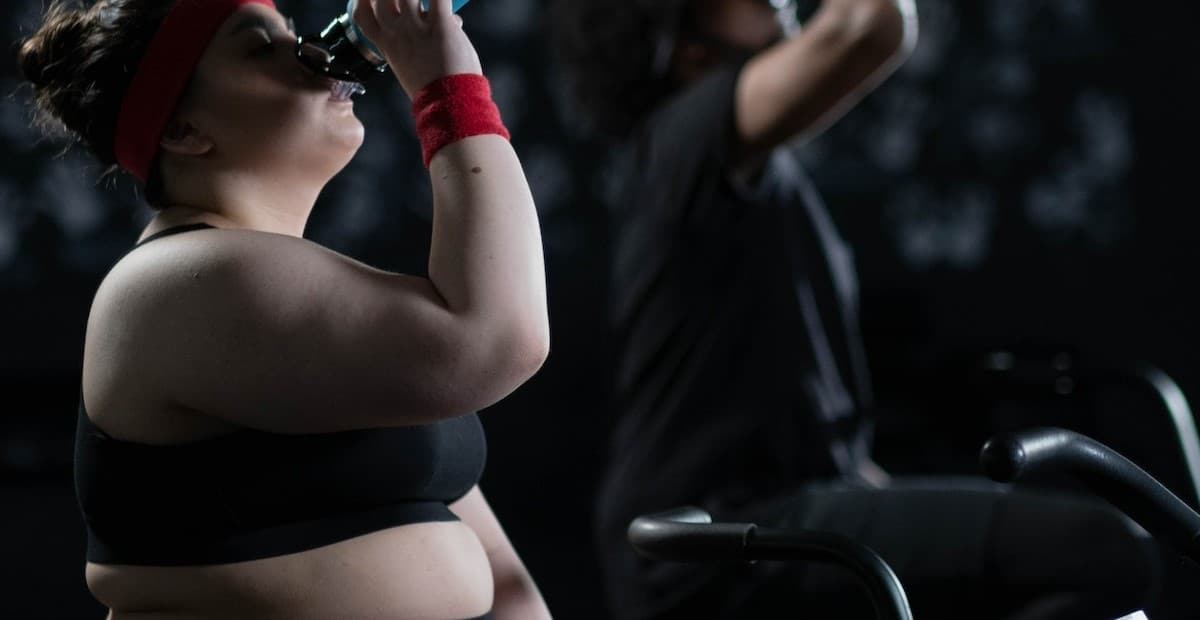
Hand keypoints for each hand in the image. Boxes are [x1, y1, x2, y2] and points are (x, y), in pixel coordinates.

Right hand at [353, 0, 482, 97]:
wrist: (447, 104)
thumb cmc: (432, 91)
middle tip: (410, 1)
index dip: (364, 0)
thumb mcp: (408, 68)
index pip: (362, 14)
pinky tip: (446, 2)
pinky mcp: (440, 24)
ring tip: (431, 3)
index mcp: (386, 45)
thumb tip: (433, 21)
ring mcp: (416, 27)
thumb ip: (411, 43)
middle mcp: (396, 33)